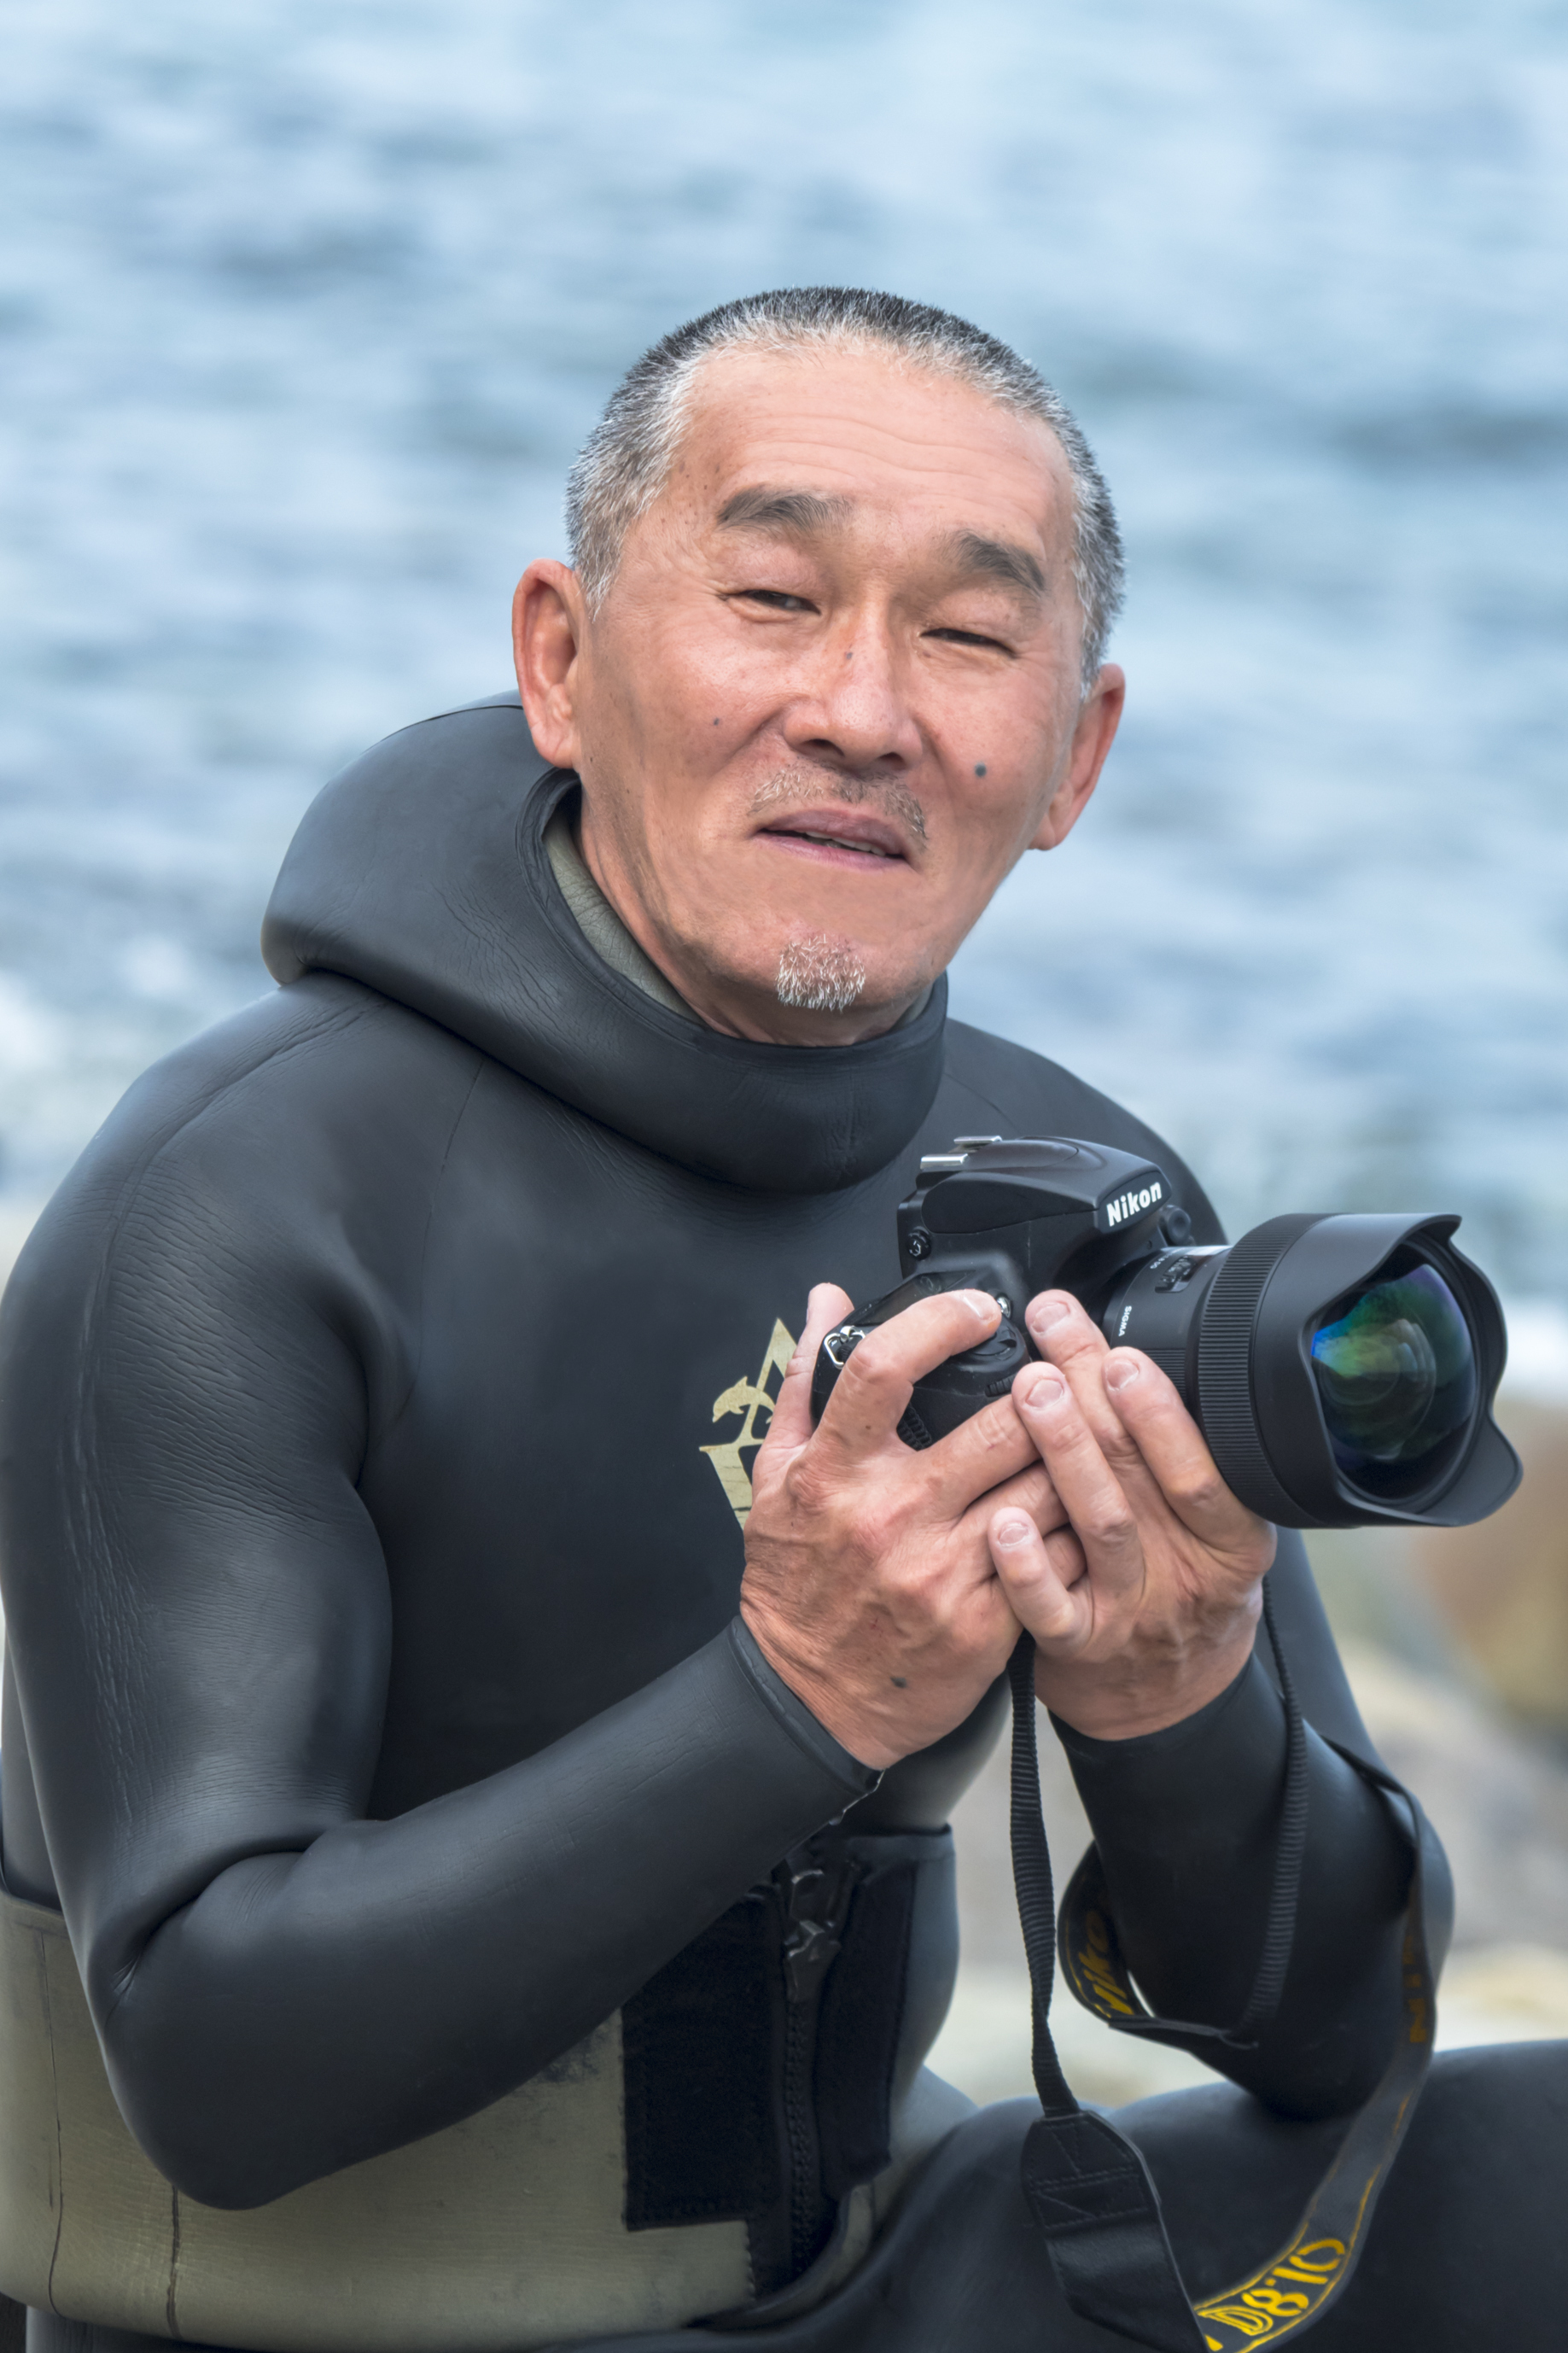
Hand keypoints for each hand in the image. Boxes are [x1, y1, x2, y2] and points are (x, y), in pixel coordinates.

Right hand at [740, 1282, 1063, 1769]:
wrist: (808, 1702)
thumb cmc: (794, 1584)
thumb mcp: (775, 1476)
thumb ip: (806, 1381)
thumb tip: (827, 1300)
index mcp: (833, 1471)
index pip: (885, 1368)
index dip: (942, 1321)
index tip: (980, 1308)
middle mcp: (889, 1516)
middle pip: (1000, 1424)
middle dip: (1044, 1390)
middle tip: (1061, 1373)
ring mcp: (941, 1572)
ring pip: (1045, 1486)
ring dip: (1073, 1455)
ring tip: (1083, 1435)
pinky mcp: (984, 1624)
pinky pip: (1056, 1556)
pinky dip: (1074, 1526)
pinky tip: (1077, 1508)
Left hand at [987, 1291, 1273, 1740]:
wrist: (1163, 1698)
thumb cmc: (1178, 1585)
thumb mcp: (1207, 1525)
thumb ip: (1173, 1458)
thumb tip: (1116, 1353)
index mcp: (1229, 1535)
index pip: (1204, 1465)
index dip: (1162, 1409)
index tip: (1121, 1354)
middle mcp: (1187, 1572)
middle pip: (1143, 1475)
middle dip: (1095, 1397)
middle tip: (1053, 1340)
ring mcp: (1131, 1610)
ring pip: (1102, 1526)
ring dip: (1066, 1453)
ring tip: (1032, 1393)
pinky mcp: (1079, 1646)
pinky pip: (1051, 1608)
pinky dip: (1027, 1564)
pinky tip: (1002, 1520)